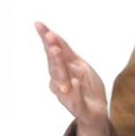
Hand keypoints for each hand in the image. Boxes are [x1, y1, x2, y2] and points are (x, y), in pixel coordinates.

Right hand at [34, 21, 112, 135]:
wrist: (96, 112)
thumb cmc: (86, 87)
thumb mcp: (79, 65)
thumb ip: (66, 51)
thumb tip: (52, 33)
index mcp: (61, 70)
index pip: (52, 52)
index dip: (45, 38)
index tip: (38, 23)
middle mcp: (60, 82)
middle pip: (55, 65)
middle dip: (53, 52)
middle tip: (50, 38)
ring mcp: (68, 96)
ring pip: (61, 81)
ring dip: (59, 67)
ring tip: (57, 52)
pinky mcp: (78, 108)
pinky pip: (75, 100)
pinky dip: (74, 92)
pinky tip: (73, 83)